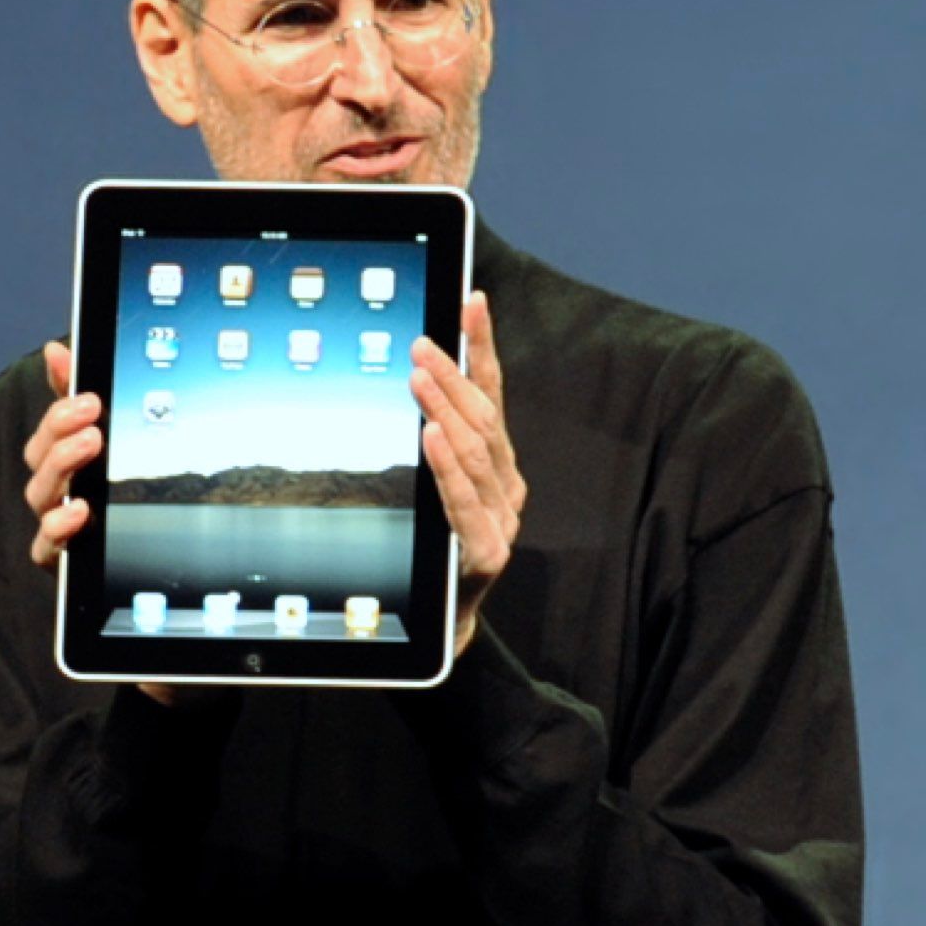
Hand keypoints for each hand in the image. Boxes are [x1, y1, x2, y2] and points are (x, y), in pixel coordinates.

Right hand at [22, 341, 98, 571]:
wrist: (145, 550)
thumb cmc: (111, 486)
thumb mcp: (104, 433)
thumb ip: (77, 393)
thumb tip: (55, 349)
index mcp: (62, 455)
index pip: (50, 429)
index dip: (61, 411)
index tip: (89, 399)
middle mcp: (54, 486)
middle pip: (40, 458)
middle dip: (61, 435)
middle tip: (93, 422)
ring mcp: (55, 520)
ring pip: (41, 495)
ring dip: (61, 469)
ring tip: (89, 448)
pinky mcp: (61, 556)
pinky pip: (46, 545)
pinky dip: (56, 528)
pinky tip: (78, 513)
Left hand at [411, 291, 526, 656]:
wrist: (443, 623)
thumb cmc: (437, 549)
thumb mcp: (440, 486)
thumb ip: (439, 439)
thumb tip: (417, 375)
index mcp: (500, 465)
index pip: (492, 394)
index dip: (483, 346)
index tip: (471, 302)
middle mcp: (508, 486)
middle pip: (484, 419)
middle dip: (453, 375)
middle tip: (422, 343)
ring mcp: (502, 520)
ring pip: (476, 454)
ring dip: (446, 409)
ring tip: (420, 377)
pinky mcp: (485, 553)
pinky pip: (464, 501)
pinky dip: (446, 465)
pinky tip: (429, 435)